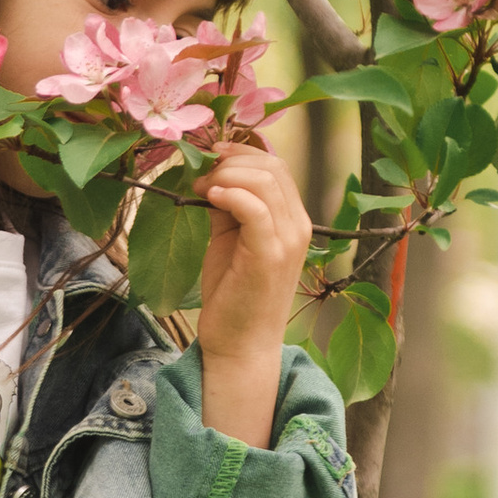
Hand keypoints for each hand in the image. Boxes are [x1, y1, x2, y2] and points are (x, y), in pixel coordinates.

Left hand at [191, 138, 313, 444]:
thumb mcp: (229, 239)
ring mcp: (288, 240)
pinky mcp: (270, 255)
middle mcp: (298, 226)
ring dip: (224, 175)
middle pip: (272, 166)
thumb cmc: (233, 294)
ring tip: (199, 188)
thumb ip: (228, 206)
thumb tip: (209, 175)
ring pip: (264, 181)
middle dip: (230, 160)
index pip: (276, 166)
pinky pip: (254, 207)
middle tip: (199, 172)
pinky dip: (228, 193)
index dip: (241, 152)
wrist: (240, 344)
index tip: (208, 155)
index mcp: (292, 220)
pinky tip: (207, 197)